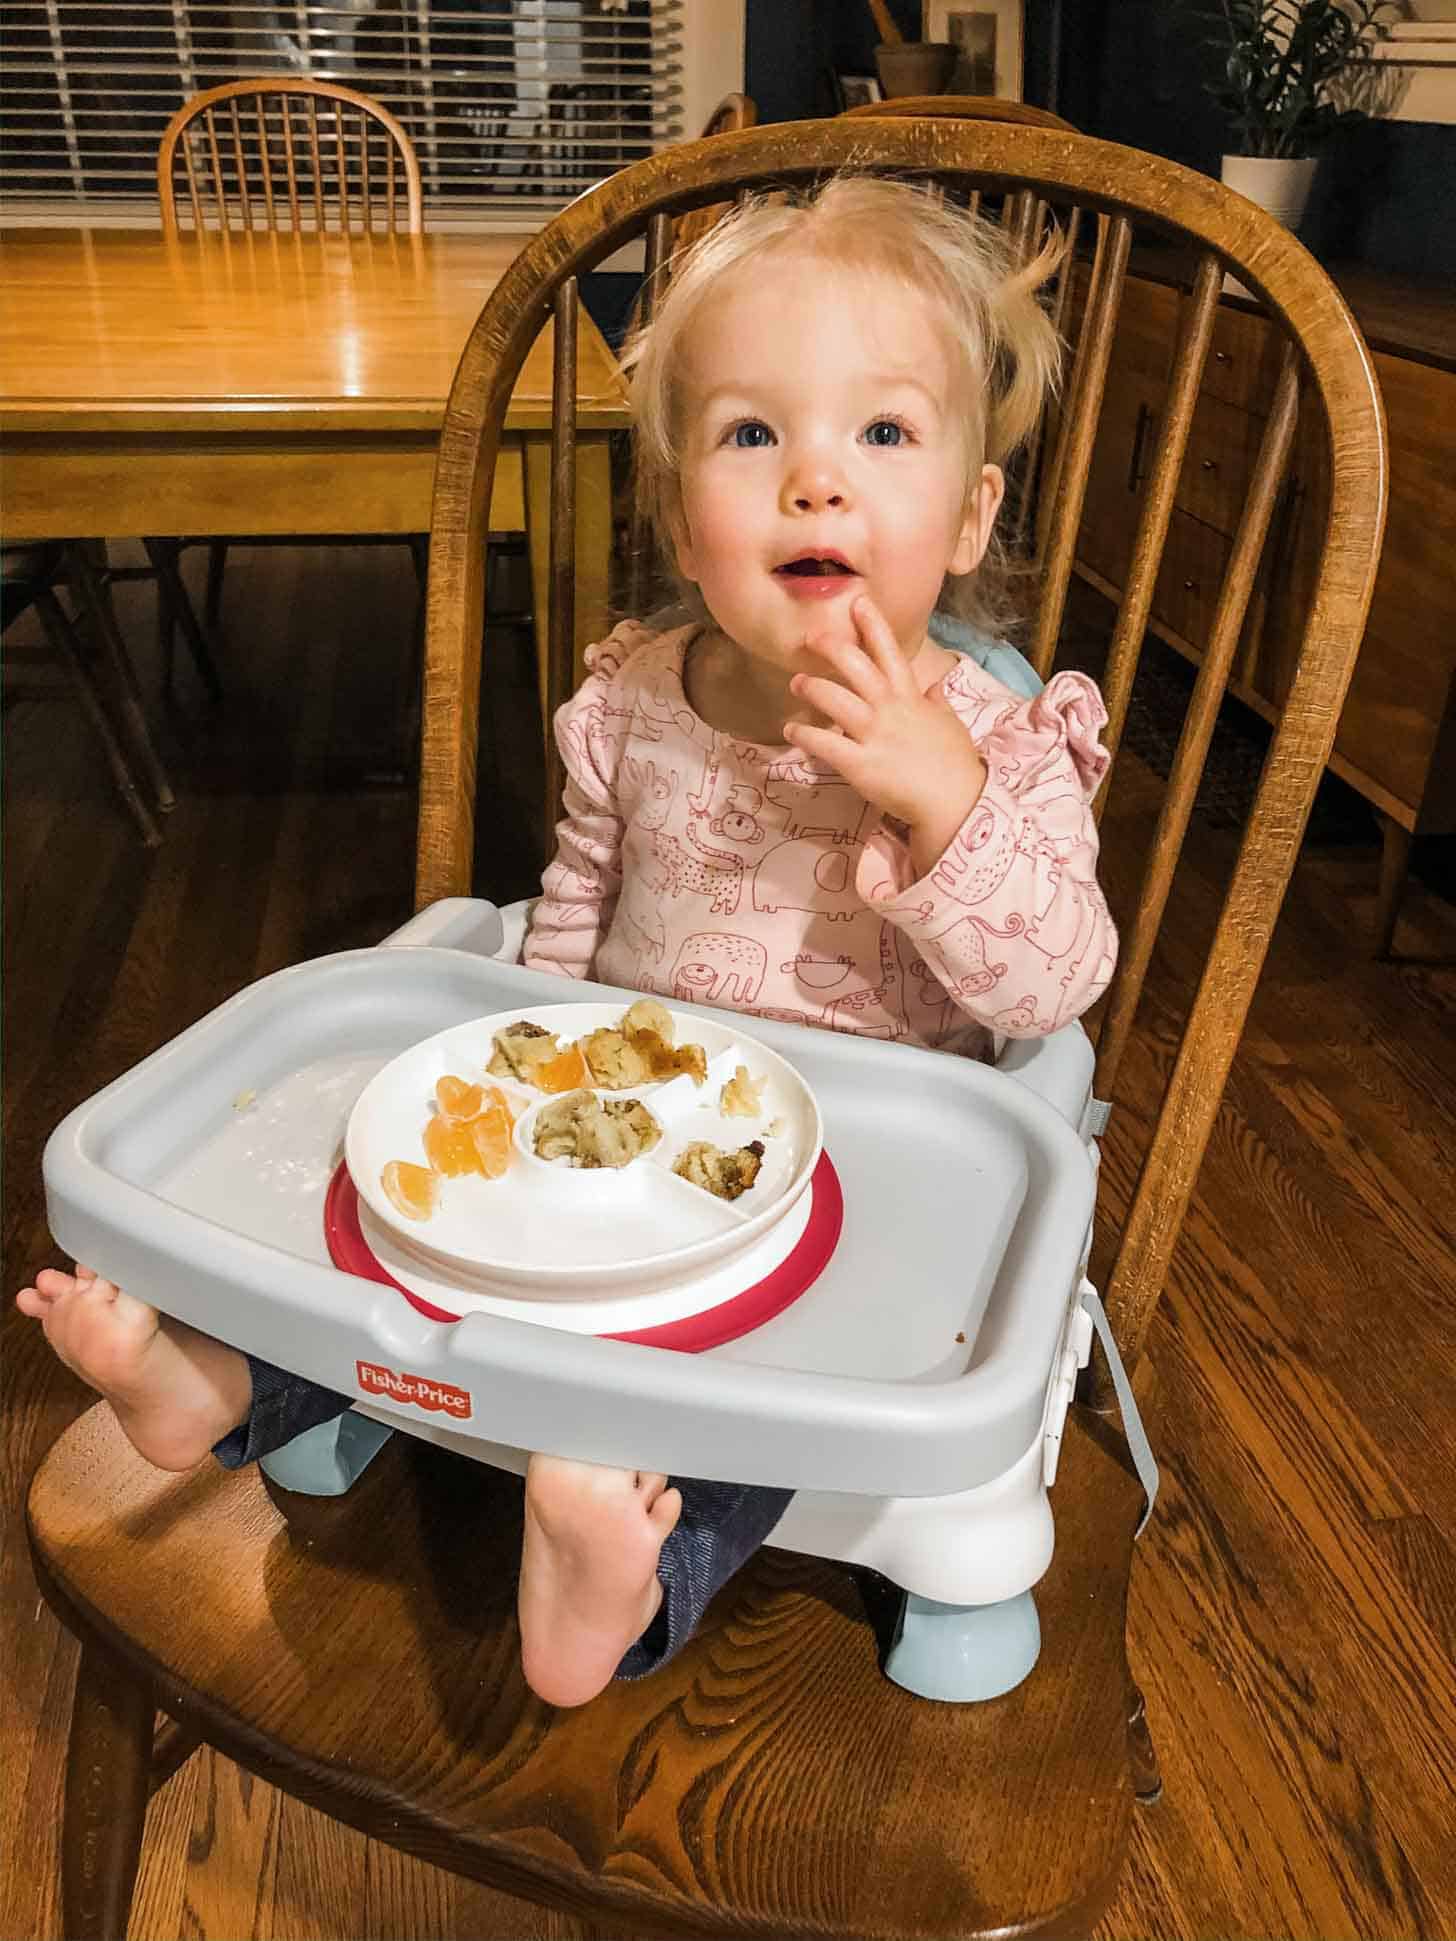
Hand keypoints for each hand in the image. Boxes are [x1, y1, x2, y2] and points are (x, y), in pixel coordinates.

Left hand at [783, 595, 985, 875]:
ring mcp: (874, 734)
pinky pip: (824, 743)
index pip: (890, 651)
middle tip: (810, 638)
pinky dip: (803, 735)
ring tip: (796, 682)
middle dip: (831, 646)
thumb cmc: (954, 763)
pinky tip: (791, 730)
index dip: (872, 624)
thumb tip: (934, 688)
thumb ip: (935, 703)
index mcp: (910, 696)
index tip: (857, 602)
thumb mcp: (949, 723)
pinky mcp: (860, 764)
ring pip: (834, 698)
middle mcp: (889, 708)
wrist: (956, 800)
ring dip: (811, 686)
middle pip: (856, 665)